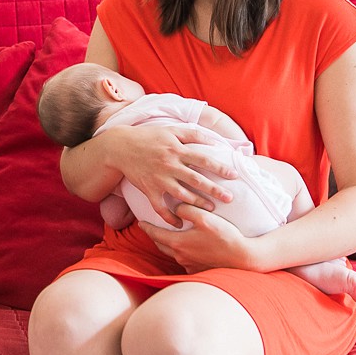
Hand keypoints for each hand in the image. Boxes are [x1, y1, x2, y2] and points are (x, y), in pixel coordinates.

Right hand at [105, 125, 238, 223]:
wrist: (121, 147)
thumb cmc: (149, 137)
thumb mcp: (171, 130)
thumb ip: (193, 134)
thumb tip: (214, 141)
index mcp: (177, 150)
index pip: (203, 160)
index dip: (220, 167)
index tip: (234, 175)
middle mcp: (169, 165)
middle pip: (196, 180)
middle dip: (214, 190)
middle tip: (229, 198)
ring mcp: (159, 179)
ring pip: (182, 195)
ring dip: (197, 204)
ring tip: (211, 210)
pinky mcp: (148, 190)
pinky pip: (160, 208)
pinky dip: (169, 218)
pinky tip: (179, 224)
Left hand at [139, 204, 255, 272]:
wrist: (242, 257)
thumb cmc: (224, 236)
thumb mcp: (204, 217)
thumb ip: (186, 209)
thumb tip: (176, 209)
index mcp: (178, 243)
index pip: (155, 234)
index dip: (146, 227)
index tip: (140, 222)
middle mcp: (180, 256)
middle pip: (161, 245)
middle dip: (155, 236)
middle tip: (151, 228)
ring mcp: (189, 265)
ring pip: (172, 253)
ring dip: (168, 244)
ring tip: (167, 236)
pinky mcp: (198, 270)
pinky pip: (184, 261)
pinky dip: (181, 253)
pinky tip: (186, 248)